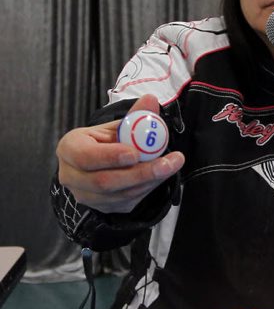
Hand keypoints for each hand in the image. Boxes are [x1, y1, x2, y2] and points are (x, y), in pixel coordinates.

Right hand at [56, 94, 184, 212]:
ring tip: (170, 165)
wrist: (100, 162)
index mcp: (69, 149)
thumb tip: (150, 100)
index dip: (109, 157)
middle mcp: (72, 176)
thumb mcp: (116, 125)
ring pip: (120, 194)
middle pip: (104, 181)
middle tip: (167, 163)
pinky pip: (128, 202)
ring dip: (149, 181)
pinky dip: (148, 188)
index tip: (135, 153)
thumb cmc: (105, 141)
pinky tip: (161, 175)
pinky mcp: (103, 208)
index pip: (85, 156)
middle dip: (140, 173)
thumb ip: (134, 116)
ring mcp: (86, 196)